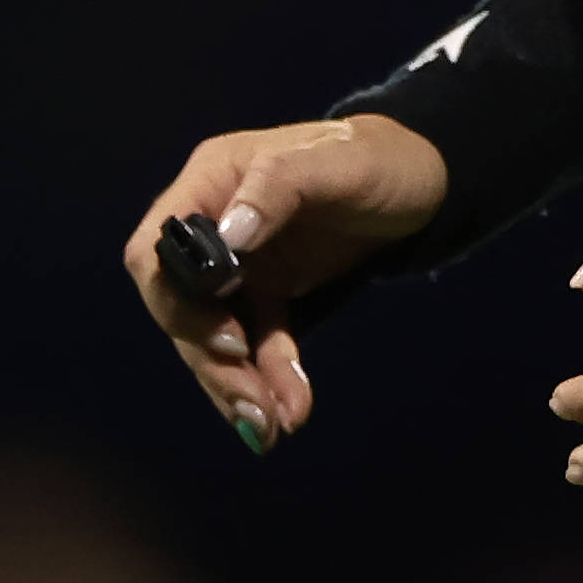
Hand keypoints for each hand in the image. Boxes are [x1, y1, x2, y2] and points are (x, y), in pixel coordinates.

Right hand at [122, 114, 445, 455]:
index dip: (177, 298)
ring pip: (215, 336)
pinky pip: (256, 343)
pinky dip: (268, 377)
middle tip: (252, 406)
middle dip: (211, 361)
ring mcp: (240, 263)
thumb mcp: (336, 163)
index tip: (228, 336)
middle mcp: (214, 223)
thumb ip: (278, 186)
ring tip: (273, 425)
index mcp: (213, 179)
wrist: (426, 180)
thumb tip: (229, 237)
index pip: (156, 246)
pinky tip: (291, 408)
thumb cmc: (378, 157)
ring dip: (238, 383)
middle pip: (181, 304)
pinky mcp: (269, 292)